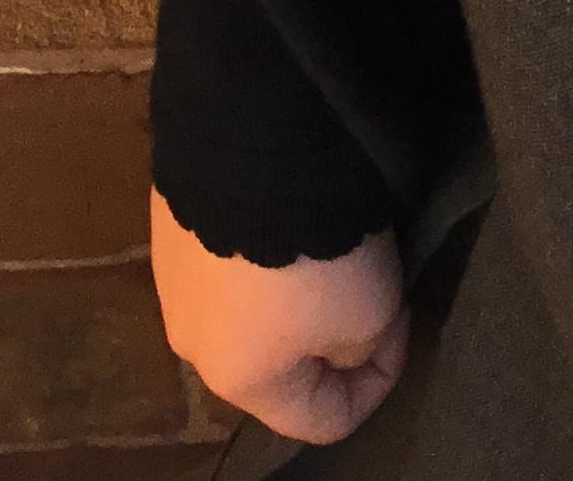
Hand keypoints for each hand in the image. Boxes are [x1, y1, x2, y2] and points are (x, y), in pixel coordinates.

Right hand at [149, 184, 410, 442]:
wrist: (253, 151)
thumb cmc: (318, 253)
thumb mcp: (370, 315)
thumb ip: (360, 350)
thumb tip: (343, 342)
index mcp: (239, 383)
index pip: (321, 421)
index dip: (378, 383)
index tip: (400, 320)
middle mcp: (192, 345)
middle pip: (280, 365)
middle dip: (332, 335)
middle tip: (369, 282)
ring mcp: (173, 281)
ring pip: (249, 309)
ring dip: (296, 290)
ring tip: (330, 243)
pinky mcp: (171, 224)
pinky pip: (227, 256)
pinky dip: (263, 247)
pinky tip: (286, 213)